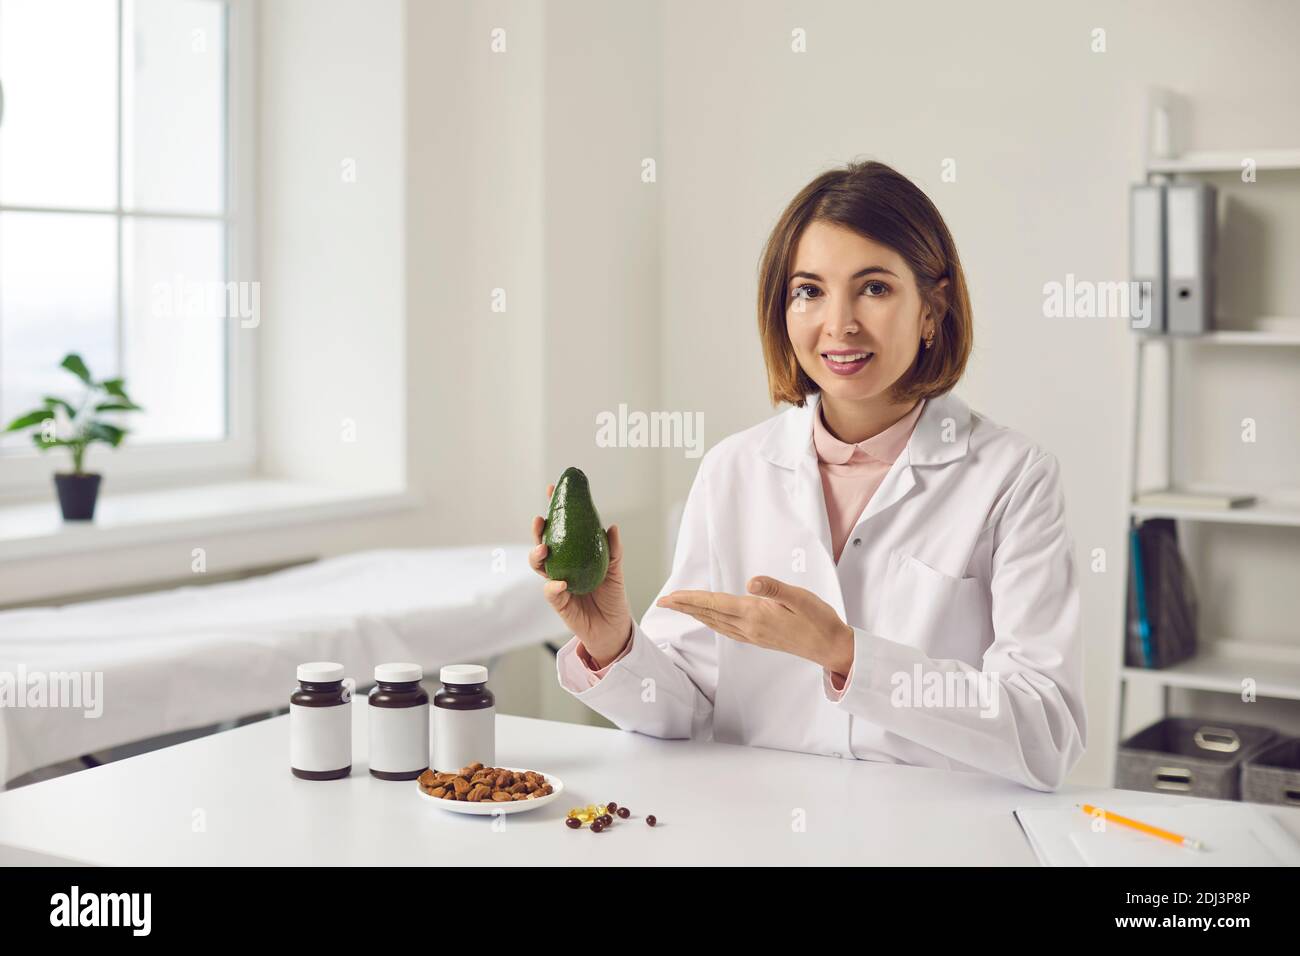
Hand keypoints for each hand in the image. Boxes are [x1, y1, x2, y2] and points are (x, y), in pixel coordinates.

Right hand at [530, 484, 632, 666]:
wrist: (614, 626)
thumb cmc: (613, 596)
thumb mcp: (615, 569)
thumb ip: (612, 550)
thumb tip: (612, 527)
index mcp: (574, 554)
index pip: (561, 528)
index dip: (555, 510)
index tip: (551, 490)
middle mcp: (562, 566)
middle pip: (543, 543)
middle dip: (538, 531)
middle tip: (539, 520)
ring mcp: (557, 582)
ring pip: (540, 566)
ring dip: (537, 555)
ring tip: (543, 549)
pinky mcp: (559, 602)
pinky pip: (551, 592)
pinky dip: (553, 586)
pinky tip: (559, 582)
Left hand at [655, 575, 854, 677]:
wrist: (831, 647)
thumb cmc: (818, 620)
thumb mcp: (800, 598)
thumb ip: (775, 588)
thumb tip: (751, 581)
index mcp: (756, 614)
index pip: (715, 604)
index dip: (691, 599)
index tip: (670, 597)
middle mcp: (749, 628)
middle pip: (709, 615)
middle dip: (685, 607)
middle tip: (664, 601)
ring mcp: (753, 636)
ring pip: (716, 623)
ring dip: (696, 614)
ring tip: (680, 607)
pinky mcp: (759, 638)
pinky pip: (727, 629)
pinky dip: (712, 621)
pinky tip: (710, 619)